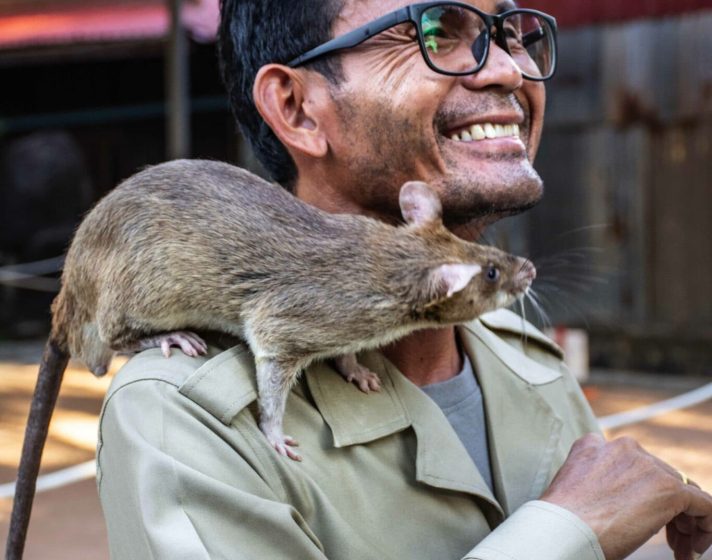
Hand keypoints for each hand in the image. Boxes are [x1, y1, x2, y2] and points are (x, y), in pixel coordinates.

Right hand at [539, 433, 711, 559]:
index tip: (640, 519)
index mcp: (594, 445)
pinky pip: (704, 506)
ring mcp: (647, 466)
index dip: (641, 494)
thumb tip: (618, 504)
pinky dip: (705, 527)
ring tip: (679, 549)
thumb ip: (597, 483)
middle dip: (667, 511)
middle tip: (668, 542)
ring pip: (683, 491)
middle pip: (661, 478)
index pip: (633, 465)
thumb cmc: (561, 522)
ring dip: (684, 522)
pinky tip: (692, 549)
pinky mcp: (669, 489)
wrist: (561, 531)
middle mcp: (623, 448)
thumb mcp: (576, 490)